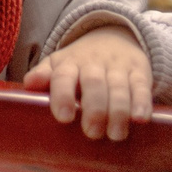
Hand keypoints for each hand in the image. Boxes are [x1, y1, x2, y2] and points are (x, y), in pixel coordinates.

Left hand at [24, 24, 153, 139]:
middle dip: (94, 108)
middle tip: (91, 132)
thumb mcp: (58, 64)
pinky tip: (140, 118)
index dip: (63, 95)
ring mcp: (118, 67)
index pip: (63, 76)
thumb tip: (29, 84)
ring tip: (115, 134)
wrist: (113, 37)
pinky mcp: (139, 72)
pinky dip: (142, 102)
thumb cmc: (79, 63)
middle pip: (94, 83)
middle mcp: (93, 64)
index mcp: (69, 63)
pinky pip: (142, 86)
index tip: (64, 117)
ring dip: (118, 111)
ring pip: (119, 87)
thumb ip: (43, 75)